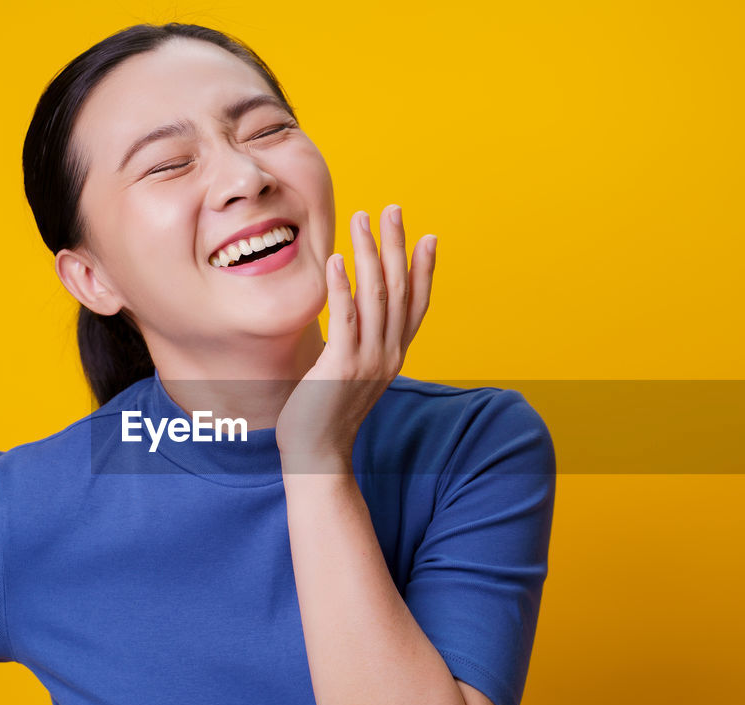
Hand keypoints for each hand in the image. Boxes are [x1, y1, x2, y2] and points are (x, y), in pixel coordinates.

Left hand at [275, 204, 436, 470]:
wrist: (316, 456)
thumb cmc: (324, 414)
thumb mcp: (349, 374)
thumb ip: (356, 346)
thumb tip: (349, 319)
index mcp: (393, 356)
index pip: (417, 305)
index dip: (424, 270)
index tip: (427, 236)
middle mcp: (388, 356)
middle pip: (400, 291)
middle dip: (396, 246)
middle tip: (393, 209)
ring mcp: (367, 362)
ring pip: (375, 297)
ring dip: (369, 254)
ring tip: (361, 219)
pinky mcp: (341, 368)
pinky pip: (346, 319)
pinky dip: (343, 287)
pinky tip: (338, 260)